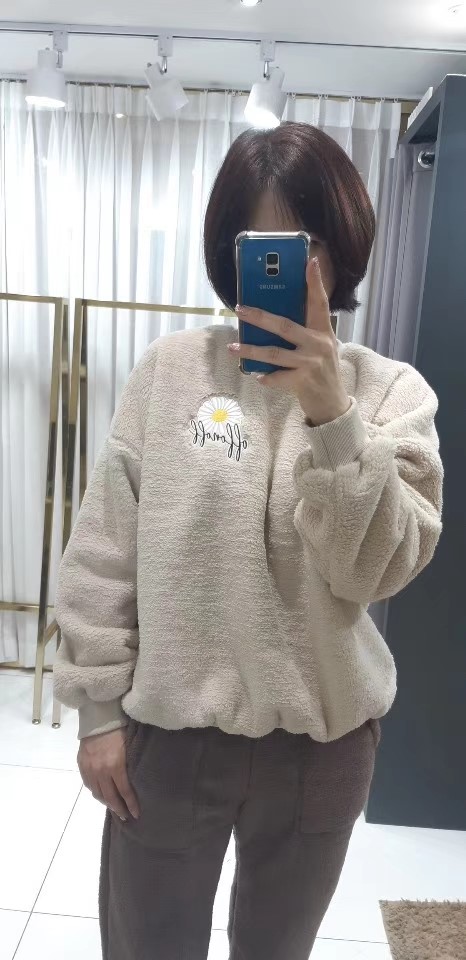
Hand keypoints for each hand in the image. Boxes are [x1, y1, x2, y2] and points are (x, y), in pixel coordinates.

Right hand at [78, 728, 139, 821]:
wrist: (98, 718)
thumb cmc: (119, 729)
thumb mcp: (129, 746)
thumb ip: (129, 765)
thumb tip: (136, 781)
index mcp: (115, 765)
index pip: (124, 791)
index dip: (131, 804)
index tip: (136, 814)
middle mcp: (101, 771)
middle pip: (110, 797)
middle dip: (119, 809)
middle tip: (126, 816)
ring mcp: (90, 769)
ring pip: (98, 794)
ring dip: (107, 803)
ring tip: (114, 808)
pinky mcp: (82, 766)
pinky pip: (88, 785)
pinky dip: (96, 792)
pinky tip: (101, 795)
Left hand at [228, 257, 350, 426]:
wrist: (333, 404)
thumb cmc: (321, 371)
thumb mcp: (320, 347)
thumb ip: (304, 333)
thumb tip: (272, 319)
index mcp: (323, 332)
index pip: (319, 302)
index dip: (315, 282)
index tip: (310, 262)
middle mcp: (319, 344)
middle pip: (285, 326)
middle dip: (260, 317)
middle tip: (240, 308)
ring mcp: (311, 363)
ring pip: (274, 353)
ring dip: (251, 351)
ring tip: (233, 347)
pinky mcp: (303, 381)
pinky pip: (277, 377)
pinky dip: (266, 378)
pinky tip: (256, 376)